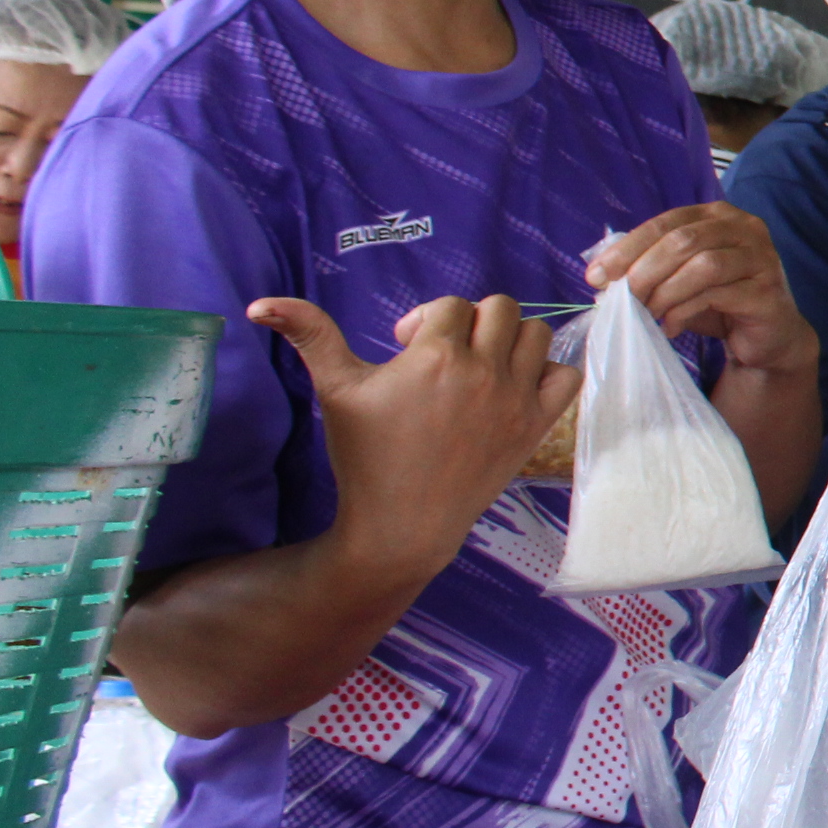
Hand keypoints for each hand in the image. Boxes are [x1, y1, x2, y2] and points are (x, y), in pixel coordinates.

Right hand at [252, 294, 576, 591]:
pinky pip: (568, 375)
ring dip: (511, 340)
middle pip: (500, 308)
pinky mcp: (538, 425)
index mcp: (436, 355)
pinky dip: (549, 372)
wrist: (402, 524)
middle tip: (445, 355)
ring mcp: (517, 398)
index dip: (426, 320)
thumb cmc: (365, 456)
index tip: (406, 349)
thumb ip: (309, 335)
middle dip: (471, 322)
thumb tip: (259, 303)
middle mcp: (484, 370)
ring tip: (480, 367)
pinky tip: (517, 386)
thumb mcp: (335, 390)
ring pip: (538, 333)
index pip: (451, 305)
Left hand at [589, 205, 812, 374]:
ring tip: (647, 315)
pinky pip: (717, 295)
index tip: (596, 276)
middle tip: (620, 301)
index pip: (666, 222)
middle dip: (643, 271)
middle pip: (683, 240)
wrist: (768, 337)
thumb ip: (649, 267)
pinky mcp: (766, 291)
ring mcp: (761, 257)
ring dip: (664, 292)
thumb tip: (599, 276)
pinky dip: (685, 311)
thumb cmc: (719, 302)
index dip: (628, 248)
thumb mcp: (679, 278)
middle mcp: (745, 228)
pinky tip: (671, 327)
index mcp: (719, 215)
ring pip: (702, 266)